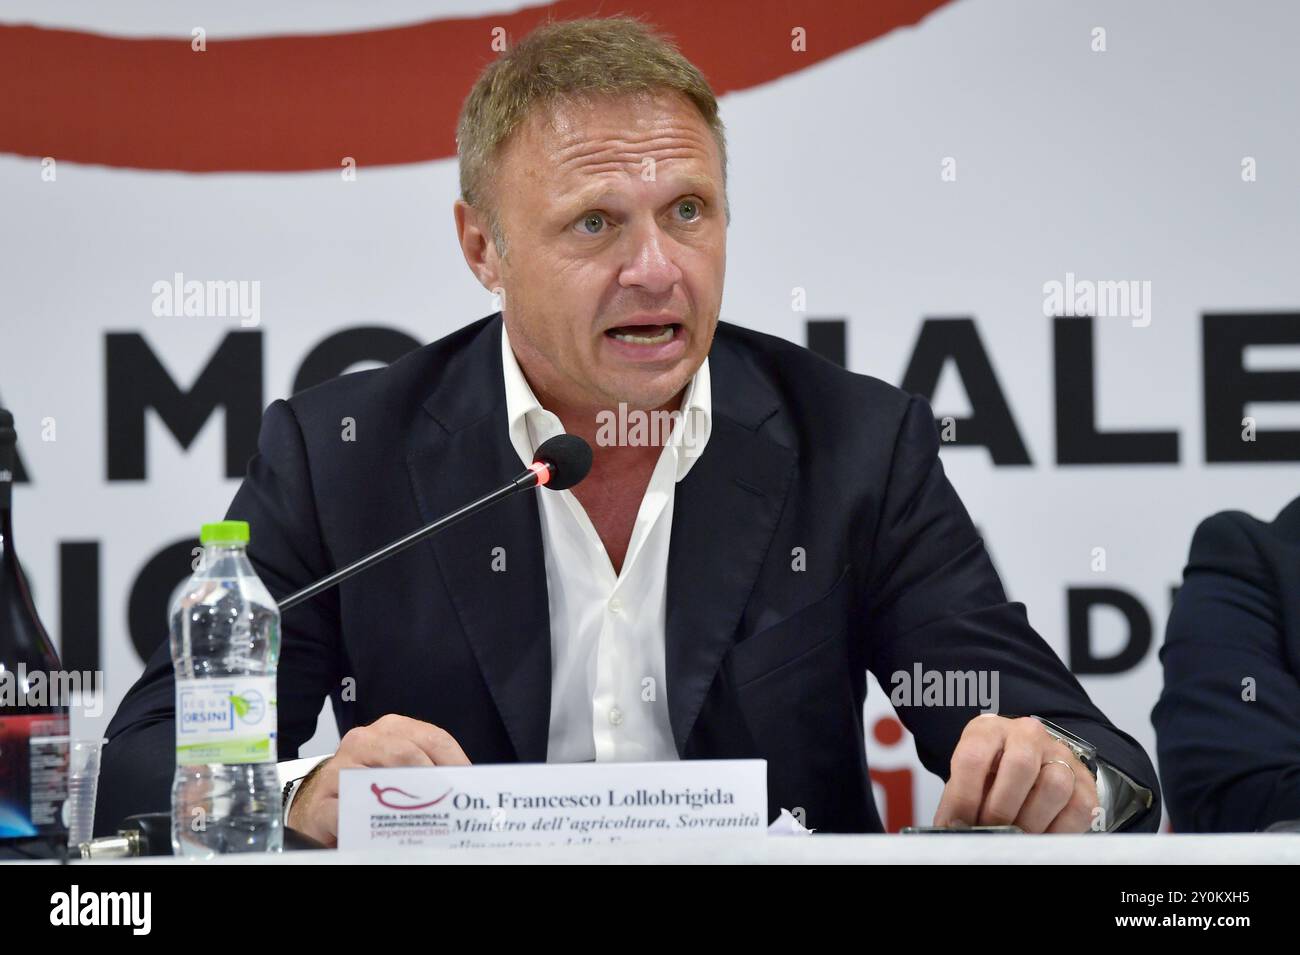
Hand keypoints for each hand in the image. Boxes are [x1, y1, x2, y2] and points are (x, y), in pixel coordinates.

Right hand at [287, 714, 470, 846]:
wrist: (320, 805)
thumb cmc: (368, 786)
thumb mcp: (402, 769)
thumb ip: (429, 771)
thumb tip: (469, 787)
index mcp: (391, 729)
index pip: (433, 738)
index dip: (457, 763)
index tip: (472, 786)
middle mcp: (364, 741)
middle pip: (409, 754)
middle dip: (436, 782)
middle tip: (452, 805)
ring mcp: (339, 770)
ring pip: (381, 780)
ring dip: (409, 803)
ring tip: (429, 821)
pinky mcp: (322, 803)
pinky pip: (349, 813)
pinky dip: (372, 825)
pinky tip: (389, 835)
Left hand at [933, 715, 1098, 832]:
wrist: (1031, 767)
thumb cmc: (993, 774)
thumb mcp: (970, 779)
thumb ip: (961, 800)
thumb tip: (954, 829)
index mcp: (989, 730)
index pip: (974, 756)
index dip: (964, 796)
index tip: (958, 823)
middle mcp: (1027, 735)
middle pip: (1020, 765)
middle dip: (1001, 808)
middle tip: (990, 831)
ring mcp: (1060, 755)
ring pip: (1054, 785)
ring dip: (1031, 821)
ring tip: (1015, 838)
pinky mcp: (1084, 781)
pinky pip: (1078, 808)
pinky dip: (1058, 831)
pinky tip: (1039, 838)